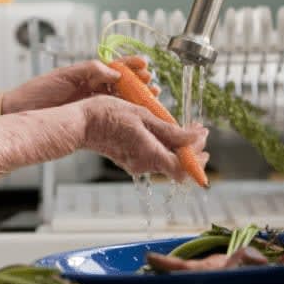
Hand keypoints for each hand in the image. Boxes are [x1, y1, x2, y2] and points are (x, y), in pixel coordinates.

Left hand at [0, 57, 157, 113]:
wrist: (21, 112)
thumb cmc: (38, 91)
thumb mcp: (65, 76)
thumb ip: (90, 70)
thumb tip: (114, 71)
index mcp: (87, 74)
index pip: (115, 67)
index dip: (131, 65)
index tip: (144, 65)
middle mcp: (92, 88)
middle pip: (123, 84)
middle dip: (140, 83)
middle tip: (152, 84)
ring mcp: (91, 104)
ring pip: (121, 100)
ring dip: (137, 99)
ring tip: (151, 98)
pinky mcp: (88, 119)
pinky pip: (111, 116)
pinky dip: (125, 115)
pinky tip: (136, 116)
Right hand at [77, 95, 208, 183]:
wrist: (81, 123)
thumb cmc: (108, 115)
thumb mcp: (143, 116)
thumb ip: (170, 131)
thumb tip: (195, 138)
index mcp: (150, 154)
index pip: (184, 168)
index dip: (198, 156)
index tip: (203, 134)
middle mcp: (144, 164)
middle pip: (177, 165)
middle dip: (192, 150)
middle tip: (197, 131)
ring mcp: (136, 163)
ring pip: (166, 160)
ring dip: (178, 146)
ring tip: (183, 128)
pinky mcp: (129, 159)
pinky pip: (154, 156)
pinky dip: (164, 146)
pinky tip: (163, 131)